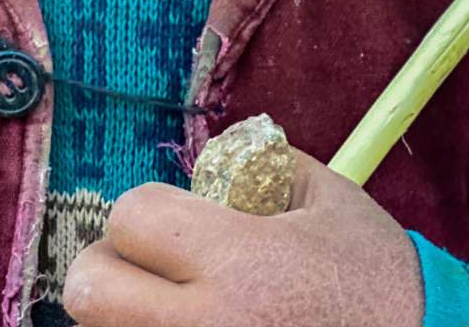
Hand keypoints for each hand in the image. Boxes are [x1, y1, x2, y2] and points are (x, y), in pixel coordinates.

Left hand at [62, 148, 422, 326]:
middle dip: (111, 269)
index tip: (171, 221)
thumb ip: (264, 168)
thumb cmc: (378, 281)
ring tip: (172, 307)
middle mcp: (210, 325)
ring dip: (128, 316)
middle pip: (90, 291)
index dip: (146, 212)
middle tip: (147, 270)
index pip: (131, 216)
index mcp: (241, 260)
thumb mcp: (329, 200)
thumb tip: (213, 158)